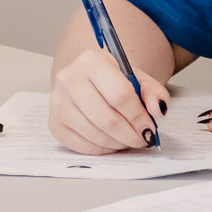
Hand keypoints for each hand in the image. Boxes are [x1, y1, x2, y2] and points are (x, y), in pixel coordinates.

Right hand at [49, 47, 171, 154]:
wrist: (89, 82)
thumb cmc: (114, 81)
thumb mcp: (138, 79)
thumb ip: (153, 92)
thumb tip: (157, 109)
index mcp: (92, 61)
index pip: (120, 95)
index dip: (139, 117)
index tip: (150, 129)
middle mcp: (69, 79)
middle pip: (107, 119)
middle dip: (131, 135)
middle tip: (143, 140)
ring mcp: (58, 102)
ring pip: (96, 135)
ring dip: (119, 144)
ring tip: (129, 140)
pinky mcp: (54, 123)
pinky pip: (83, 146)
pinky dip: (103, 149)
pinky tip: (112, 142)